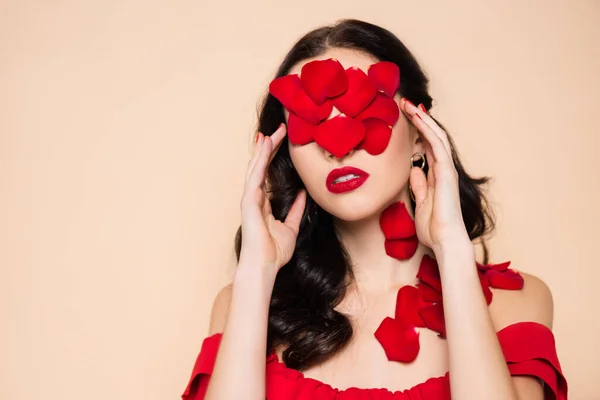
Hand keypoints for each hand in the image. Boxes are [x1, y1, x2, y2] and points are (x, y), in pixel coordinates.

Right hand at [238, 123, 306, 273]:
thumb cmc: (274, 252)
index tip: (279, 141)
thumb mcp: (291, 227)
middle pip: (261, 167)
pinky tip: (264, 146)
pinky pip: (255, 175)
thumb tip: (303, 195)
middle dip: (268, 147)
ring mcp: (250, 199)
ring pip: (256, 167)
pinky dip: (259, 160)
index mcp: (262, 203)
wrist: (264, 267)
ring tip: (270, 132)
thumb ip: (295, 211)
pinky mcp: (249, 201)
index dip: (272, 157)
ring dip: (263, 149)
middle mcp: (254, 198)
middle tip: (278, 129)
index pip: (267, 174)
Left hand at [400, 99, 470, 252]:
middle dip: (419, 120)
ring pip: (436, 136)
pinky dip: (427, 129)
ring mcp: (446, 169)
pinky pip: (437, 144)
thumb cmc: (433, 227)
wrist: (445, 240)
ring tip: (409, 104)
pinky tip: (418, 117)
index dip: (418, 132)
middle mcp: (443, 170)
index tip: (405, 119)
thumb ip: (419, 185)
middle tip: (405, 104)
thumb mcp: (420, 202)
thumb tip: (414, 169)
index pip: (427, 147)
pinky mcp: (446, 171)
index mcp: (436, 177)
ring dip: (422, 118)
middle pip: (432, 137)